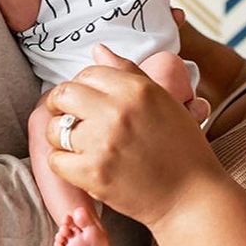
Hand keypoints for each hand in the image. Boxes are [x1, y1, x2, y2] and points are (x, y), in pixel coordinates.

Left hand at [45, 45, 225, 228]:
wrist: (191, 196)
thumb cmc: (182, 149)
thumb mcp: (163, 100)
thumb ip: (128, 72)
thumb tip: (97, 50)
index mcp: (137, 89)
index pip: (89, 72)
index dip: (84, 85)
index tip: (86, 99)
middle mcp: (118, 111)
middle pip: (64, 94)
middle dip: (60, 104)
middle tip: (69, 116)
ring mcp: (103, 142)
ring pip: (54, 128)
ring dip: (60, 136)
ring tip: (77, 144)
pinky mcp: (93, 173)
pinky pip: (56, 160)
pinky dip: (63, 163)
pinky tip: (80, 165)